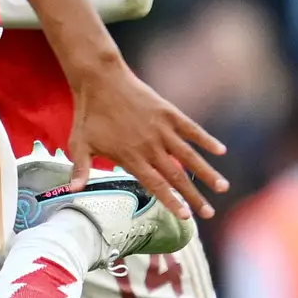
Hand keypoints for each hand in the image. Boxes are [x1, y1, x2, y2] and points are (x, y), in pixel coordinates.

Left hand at [67, 52, 228, 222]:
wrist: (100, 80)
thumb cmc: (89, 114)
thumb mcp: (79, 144)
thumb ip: (81, 168)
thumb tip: (73, 190)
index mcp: (131, 158)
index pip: (156, 186)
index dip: (172, 202)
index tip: (186, 217)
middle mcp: (150, 147)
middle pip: (177, 177)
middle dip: (195, 197)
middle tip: (209, 213)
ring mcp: (161, 129)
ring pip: (189, 156)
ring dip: (207, 173)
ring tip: (223, 187)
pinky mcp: (168, 113)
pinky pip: (191, 129)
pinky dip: (206, 139)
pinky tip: (221, 150)